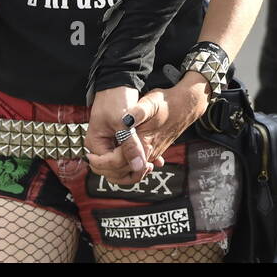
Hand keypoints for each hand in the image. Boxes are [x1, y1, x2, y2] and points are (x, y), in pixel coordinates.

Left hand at [86, 78, 208, 184]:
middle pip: (122, 174)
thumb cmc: (167, 102)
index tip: (90, 155)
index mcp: (144, 144)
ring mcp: (152, 154)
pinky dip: (125, 166)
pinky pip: (136, 166)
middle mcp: (148, 154)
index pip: (117, 164)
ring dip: (114, 170)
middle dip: (105, 169)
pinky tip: (117, 157)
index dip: (101, 162)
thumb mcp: (150, 103)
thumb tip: (125, 120)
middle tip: (93, 159)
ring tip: (101, 160)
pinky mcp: (154, 152)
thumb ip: (137, 113)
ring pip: (129, 173)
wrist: (187, 105)